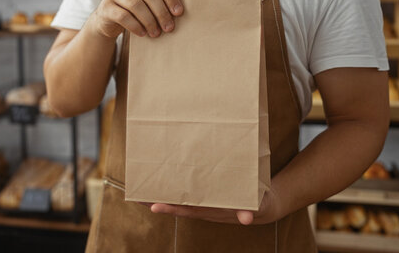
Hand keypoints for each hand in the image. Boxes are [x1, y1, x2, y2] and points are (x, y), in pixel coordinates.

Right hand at [88, 0, 182, 38]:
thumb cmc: (131, 11)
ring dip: (149, 21)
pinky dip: (135, 26)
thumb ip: (157, 1)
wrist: (107, 20)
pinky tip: (142, 34)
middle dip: (161, 12)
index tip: (178, 13)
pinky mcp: (106, 7)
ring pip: (136, 5)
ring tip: (156, 33)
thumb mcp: (144, 2)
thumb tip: (178, 12)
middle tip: (169, 28)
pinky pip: (123, 16)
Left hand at [148, 185, 282, 224]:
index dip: (171, 208)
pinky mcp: (205, 194)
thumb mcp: (255, 207)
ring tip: (141, 190)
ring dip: (160, 195)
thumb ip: (250, 211)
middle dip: (157, 202)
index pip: (188, 210)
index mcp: (212, 210)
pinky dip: (173, 188)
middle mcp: (204, 207)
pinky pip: (186, 192)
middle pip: (176, 205)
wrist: (262, 205)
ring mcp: (203, 202)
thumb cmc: (257, 204)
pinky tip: (162, 180)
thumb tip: (247, 218)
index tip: (155, 206)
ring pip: (178, 199)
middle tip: (137, 196)